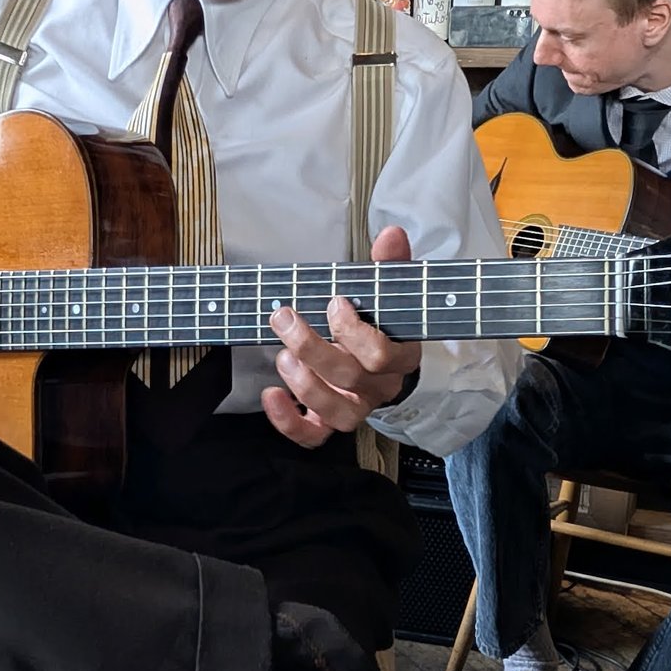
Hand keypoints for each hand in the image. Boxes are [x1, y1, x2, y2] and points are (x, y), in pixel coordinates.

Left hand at [263, 223, 420, 449]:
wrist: (388, 363)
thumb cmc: (384, 323)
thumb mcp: (390, 291)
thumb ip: (390, 265)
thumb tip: (391, 234)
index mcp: (399, 356)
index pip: (381, 355)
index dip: (354, 332)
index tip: (334, 302)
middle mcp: (379, 387)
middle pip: (349, 378)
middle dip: (311, 347)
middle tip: (284, 317)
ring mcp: (356, 407)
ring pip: (334, 411)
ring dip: (301, 383)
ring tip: (281, 354)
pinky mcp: (332, 421)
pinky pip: (313, 435)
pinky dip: (288, 422)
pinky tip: (271, 395)